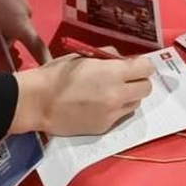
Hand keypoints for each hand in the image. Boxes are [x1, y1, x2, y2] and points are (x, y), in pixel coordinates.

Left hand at [0, 0, 50, 68]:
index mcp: (21, 23)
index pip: (38, 47)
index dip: (44, 62)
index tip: (50, 75)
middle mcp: (25, 14)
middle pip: (20, 39)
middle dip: (6, 49)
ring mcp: (20, 3)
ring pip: (13, 27)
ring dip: (0, 34)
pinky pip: (10, 16)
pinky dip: (0, 23)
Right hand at [9, 54, 153, 136]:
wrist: (38, 102)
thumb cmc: (57, 74)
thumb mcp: (84, 57)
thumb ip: (108, 57)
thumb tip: (122, 60)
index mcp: (113, 73)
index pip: (147, 68)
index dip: (142, 65)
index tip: (134, 65)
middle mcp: (118, 95)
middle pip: (146, 88)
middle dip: (138, 81)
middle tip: (125, 79)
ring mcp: (112, 114)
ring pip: (135, 104)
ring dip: (128, 97)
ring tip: (110, 92)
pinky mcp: (104, 128)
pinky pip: (120, 116)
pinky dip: (115, 110)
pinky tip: (98, 105)